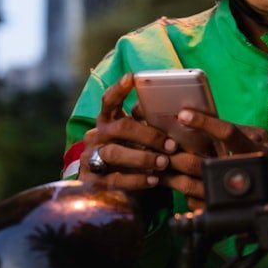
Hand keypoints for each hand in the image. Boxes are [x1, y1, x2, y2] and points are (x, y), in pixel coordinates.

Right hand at [79, 73, 177, 189]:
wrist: (112, 189)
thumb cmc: (133, 156)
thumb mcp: (138, 140)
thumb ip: (148, 127)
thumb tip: (177, 115)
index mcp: (107, 121)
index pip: (109, 100)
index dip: (118, 89)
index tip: (131, 78)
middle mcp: (96, 135)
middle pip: (120, 127)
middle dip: (148, 135)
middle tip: (171, 144)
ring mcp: (90, 157)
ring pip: (115, 152)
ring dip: (143, 157)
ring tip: (164, 163)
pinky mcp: (92, 179)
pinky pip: (115, 178)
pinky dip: (136, 179)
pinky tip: (154, 179)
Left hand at [160, 108, 267, 209]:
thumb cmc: (262, 154)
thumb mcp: (257, 136)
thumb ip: (234, 129)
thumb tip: (202, 118)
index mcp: (254, 150)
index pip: (228, 133)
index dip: (205, 123)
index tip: (183, 115)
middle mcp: (241, 172)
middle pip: (201, 163)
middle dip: (176, 155)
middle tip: (162, 146)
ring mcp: (229, 194)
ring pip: (190, 185)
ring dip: (169, 174)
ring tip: (158, 163)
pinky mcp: (219, 208)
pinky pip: (192, 201)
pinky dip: (179, 190)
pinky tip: (169, 180)